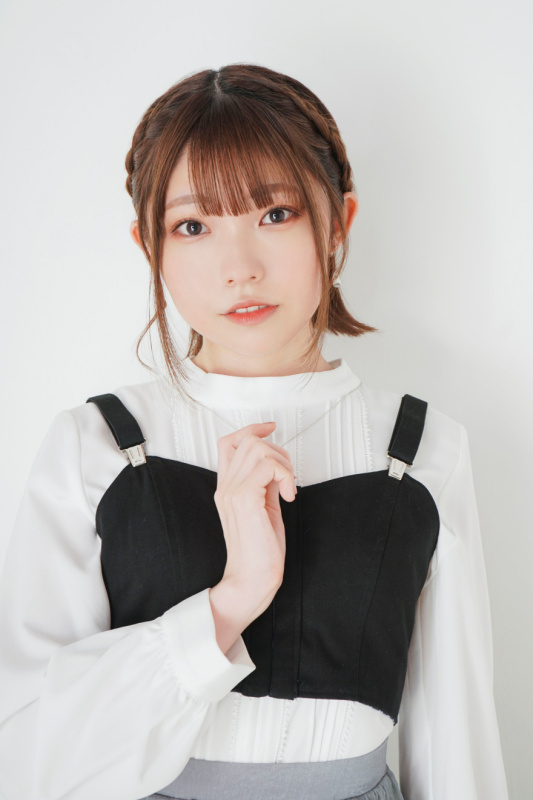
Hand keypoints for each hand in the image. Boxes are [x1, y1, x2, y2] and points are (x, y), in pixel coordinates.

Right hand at [213, 421, 295, 620]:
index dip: (251, 429)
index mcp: (226, 487)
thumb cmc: (259, 551)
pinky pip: (269, 466)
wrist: (251, 579)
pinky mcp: (244, 498)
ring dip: (283, 463)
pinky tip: (289, 496)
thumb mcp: (264, 508)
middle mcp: (225, 486)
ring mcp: (231, 491)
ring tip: (288, 487)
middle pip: (247, 440)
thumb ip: (265, 484)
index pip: (228, 442)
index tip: (271, 428)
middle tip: (287, 477)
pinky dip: (286, 476)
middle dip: (277, 451)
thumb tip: (278, 467)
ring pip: (258, 448)